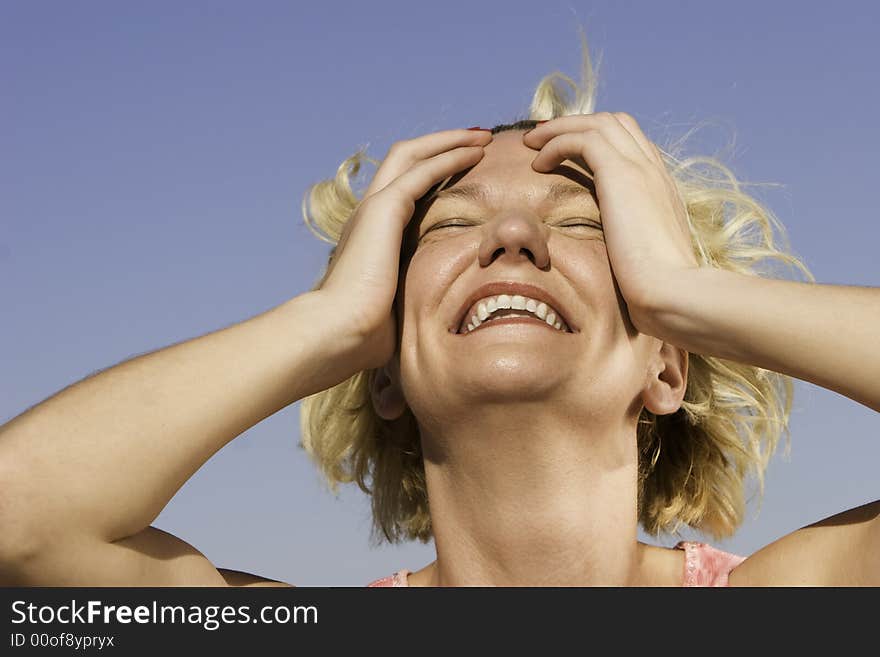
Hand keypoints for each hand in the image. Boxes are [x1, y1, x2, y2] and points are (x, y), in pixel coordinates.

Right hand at [317, 128, 491, 371]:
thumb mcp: (397, 312)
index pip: (402, 190)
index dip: (432, 173)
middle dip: (441, 146)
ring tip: (480, 137)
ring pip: (412, 154)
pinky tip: (475, 152)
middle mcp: (368, 215)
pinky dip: (449, 155)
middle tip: (476, 141)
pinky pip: (422, 170)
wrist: (336, 334)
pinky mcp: (383, 210)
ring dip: (448, 142)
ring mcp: (373, 208)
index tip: (464, 169)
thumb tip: (434, 328)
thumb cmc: (364, 336)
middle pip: (404, 160)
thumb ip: (413, 304)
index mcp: (371, 237)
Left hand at [522, 112, 699, 333]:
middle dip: (576, 125)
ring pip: (597, 123)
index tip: (566, 154)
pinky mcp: (621, 173)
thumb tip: (621, 269)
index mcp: (662, 191)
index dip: (596, 143)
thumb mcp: (645, 264)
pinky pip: (582, 139)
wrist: (673, 293)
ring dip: (560, 128)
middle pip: (615, 124)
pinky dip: (557, 143)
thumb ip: (633, 253)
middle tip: (542, 140)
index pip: (631, 146)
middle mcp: (654, 172)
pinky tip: (537, 164)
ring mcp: (641, 169)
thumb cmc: (659, 293)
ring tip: (531, 144)